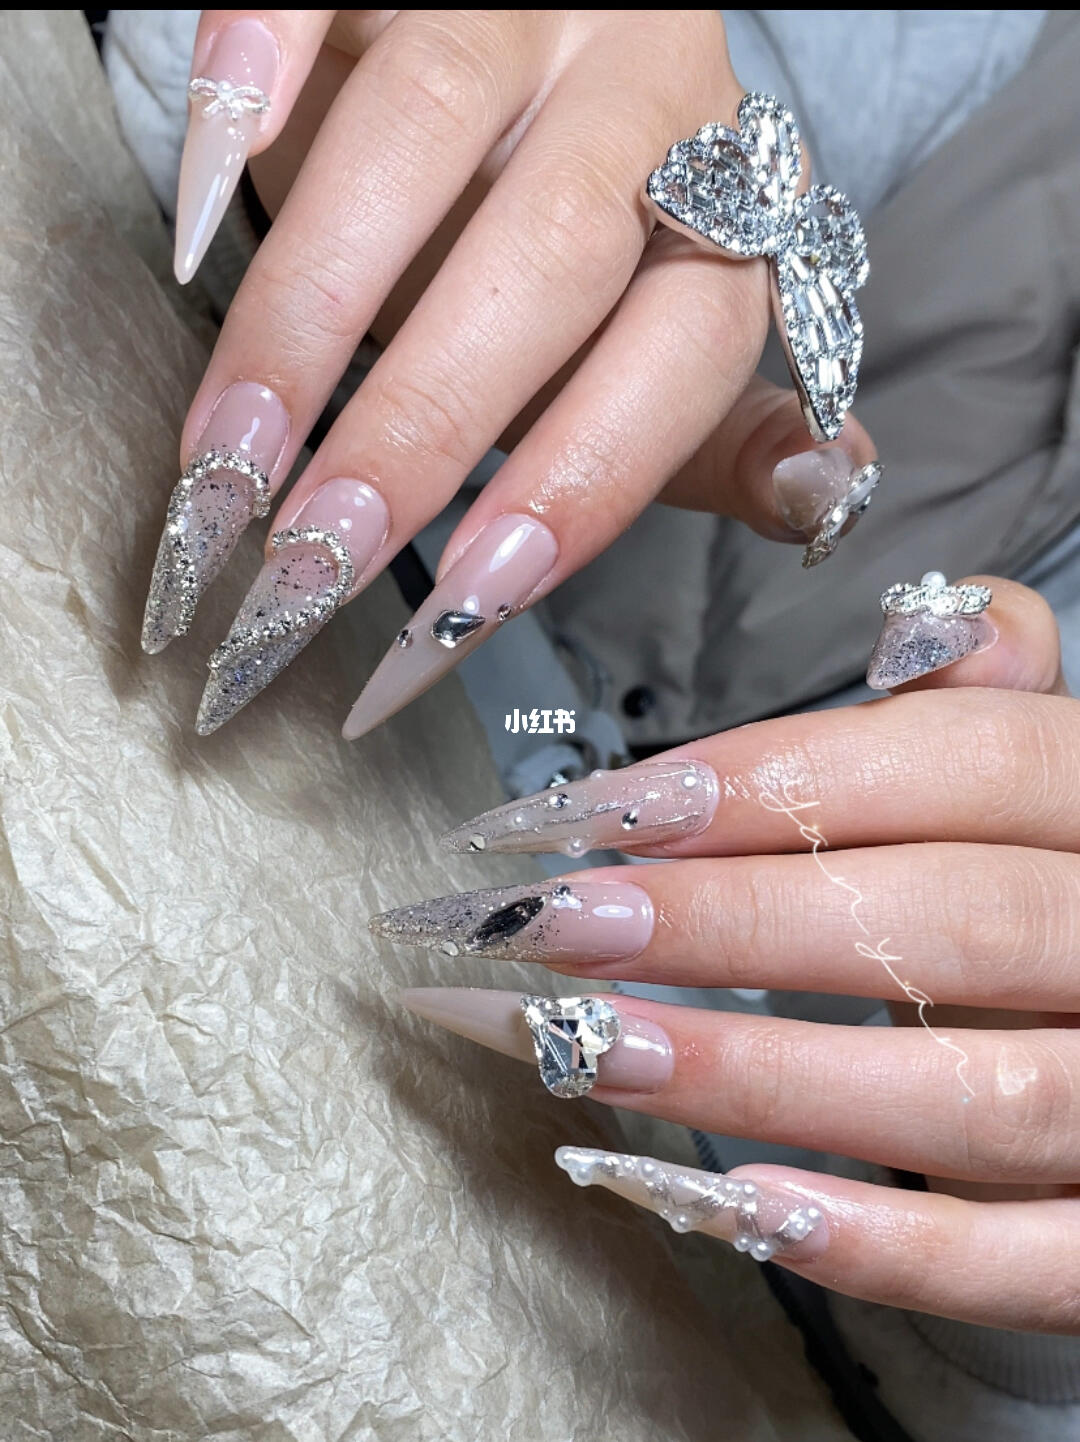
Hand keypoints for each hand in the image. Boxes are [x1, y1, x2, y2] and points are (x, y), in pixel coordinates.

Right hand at [144, 9, 875, 735]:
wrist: (526, 25)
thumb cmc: (579, 225)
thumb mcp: (656, 334)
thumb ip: (718, 427)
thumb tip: (822, 496)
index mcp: (721, 213)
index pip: (677, 360)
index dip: (574, 484)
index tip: (459, 604)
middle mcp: (647, 89)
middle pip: (546, 257)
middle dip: (424, 421)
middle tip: (316, 554)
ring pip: (424, 130)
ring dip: (312, 309)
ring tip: (232, 450)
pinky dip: (253, 83)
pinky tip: (206, 209)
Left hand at [374, 577, 1079, 1331]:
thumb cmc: (1075, 892)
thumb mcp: (1060, 787)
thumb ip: (1000, 711)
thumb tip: (916, 637)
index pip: (966, 762)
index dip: (778, 780)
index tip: (607, 808)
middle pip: (948, 920)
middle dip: (732, 920)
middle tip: (554, 924)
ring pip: (978, 1095)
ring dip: (763, 1074)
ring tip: (590, 1051)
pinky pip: (1036, 1261)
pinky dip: (891, 1245)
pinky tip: (737, 1205)